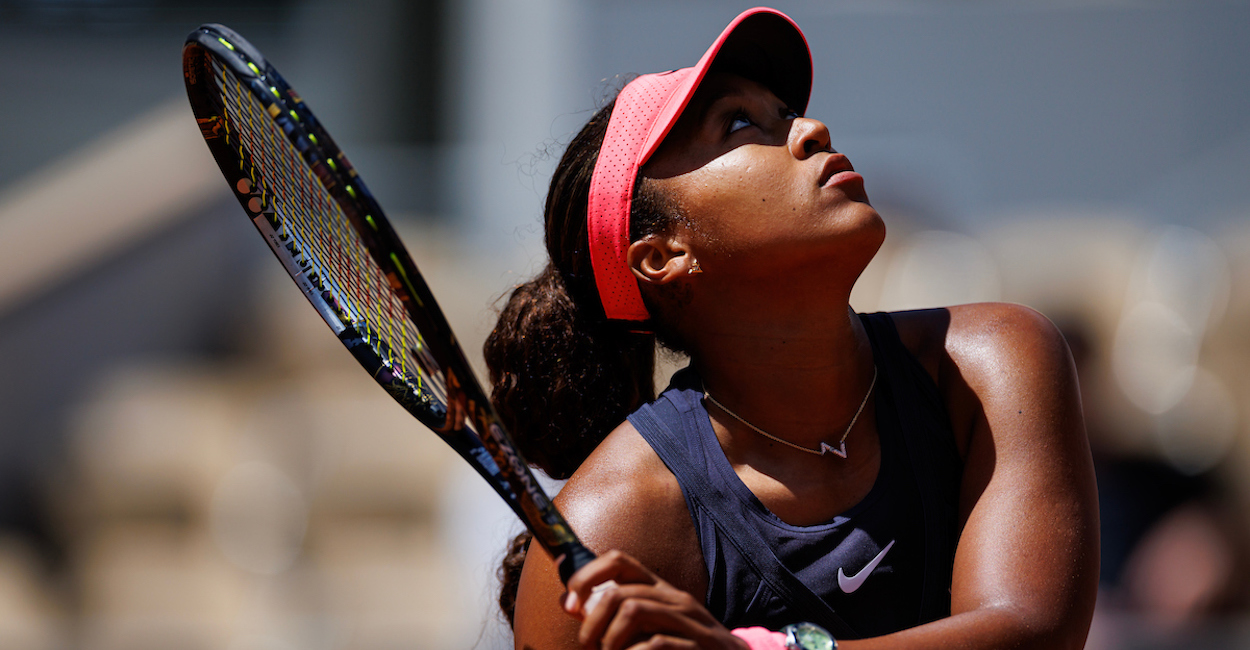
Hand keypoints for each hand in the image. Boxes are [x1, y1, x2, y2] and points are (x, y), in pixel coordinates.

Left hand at [563, 549, 749, 649]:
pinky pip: (656, 643)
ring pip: (633, 609)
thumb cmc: (684, 647)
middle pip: (620, 592)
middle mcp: (674, 598)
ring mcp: (689, 621)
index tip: (572, 604)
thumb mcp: (650, 627)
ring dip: (610, 640)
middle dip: (592, 622)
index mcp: (659, 589)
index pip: (618, 561)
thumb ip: (614, 616)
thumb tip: (571, 605)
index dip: (586, 576)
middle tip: (588, 646)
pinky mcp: (699, 645)